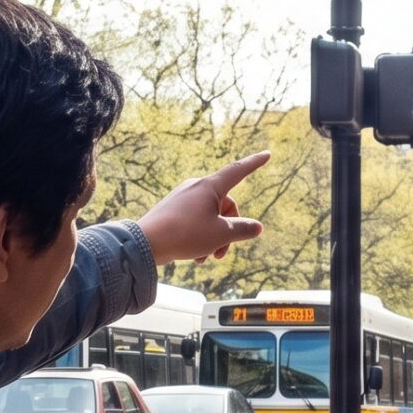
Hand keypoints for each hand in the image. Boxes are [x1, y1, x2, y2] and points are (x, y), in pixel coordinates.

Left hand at [139, 152, 269, 262]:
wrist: (146, 243)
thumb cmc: (185, 234)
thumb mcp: (221, 234)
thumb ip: (243, 229)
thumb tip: (257, 227)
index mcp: (210, 186)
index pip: (238, 171)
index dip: (254, 163)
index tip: (267, 154)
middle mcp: (195, 187)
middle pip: (225, 206)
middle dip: (229, 230)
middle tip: (222, 253)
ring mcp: (182, 198)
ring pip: (209, 217)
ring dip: (214, 238)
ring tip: (206, 257)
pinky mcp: (172, 210)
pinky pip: (194, 221)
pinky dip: (200, 237)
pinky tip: (194, 256)